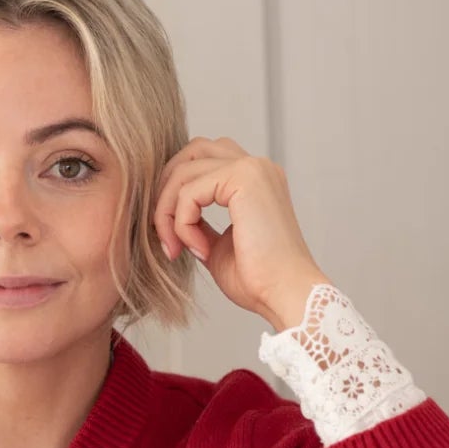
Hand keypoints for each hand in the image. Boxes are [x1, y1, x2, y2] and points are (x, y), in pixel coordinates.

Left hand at [153, 136, 328, 325]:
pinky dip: (182, 223)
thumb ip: (199, 225)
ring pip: (184, 170)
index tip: (173, 241)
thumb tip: (170, 218)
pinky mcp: (244, 178)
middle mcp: (257, 167)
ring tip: (176, 248)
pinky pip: (189, 191)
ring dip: (168, 212)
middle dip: (166, 190)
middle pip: (191, 153)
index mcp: (255, 179)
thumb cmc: (258, 280)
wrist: (285, 294)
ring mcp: (252, 168)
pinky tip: (199, 251)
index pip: (203, 161)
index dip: (177, 195)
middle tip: (163, 234)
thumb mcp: (218, 246)